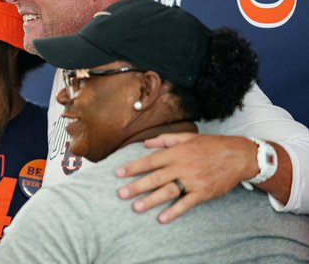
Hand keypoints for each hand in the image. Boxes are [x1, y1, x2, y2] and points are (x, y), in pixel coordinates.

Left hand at [116, 133, 258, 222]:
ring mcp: (193, 180)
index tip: (119, 173)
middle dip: (137, 186)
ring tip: (136, 207)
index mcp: (177, 151)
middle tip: (121, 193)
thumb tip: (146, 143)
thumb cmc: (211, 145)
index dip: (134, 167)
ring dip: (151, 200)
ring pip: (168, 191)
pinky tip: (162, 218)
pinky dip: (174, 212)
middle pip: (156, 177)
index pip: (150, 160)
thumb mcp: (189, 137)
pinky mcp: (202, 193)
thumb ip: (166, 139)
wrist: (237, 156)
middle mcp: (182, 166)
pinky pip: (186, 204)